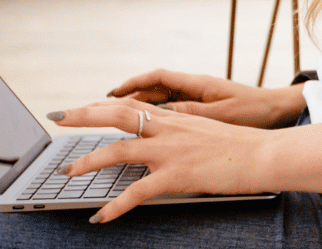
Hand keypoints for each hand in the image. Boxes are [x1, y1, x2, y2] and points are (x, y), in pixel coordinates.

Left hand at [48, 98, 275, 222]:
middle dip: (83, 115)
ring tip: (68, 172)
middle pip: (116, 114)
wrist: (264, 154)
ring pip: (119, 149)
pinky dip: (115, 206)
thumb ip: (177, 133)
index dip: (100, 105)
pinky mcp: (178, 174)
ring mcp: (171, 150)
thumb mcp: (203, 131)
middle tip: (57, 117)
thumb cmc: (239, 147)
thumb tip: (156, 140)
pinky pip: (137, 192)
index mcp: (173, 117)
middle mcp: (168, 128)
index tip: (78, 107)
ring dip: (88, 161)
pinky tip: (100, 217)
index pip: (129, 105)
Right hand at [106, 67, 303, 128]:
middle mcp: (192, 89)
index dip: (131, 84)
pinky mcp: (201, 114)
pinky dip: (152, 121)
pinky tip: (139, 135)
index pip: (156, 78)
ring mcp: (196, 101)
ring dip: (134, 110)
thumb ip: (189, 114)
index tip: (111, 93)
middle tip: (95, 108)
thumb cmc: (254, 110)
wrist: (279, 112)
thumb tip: (156, 117)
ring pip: (157, 104)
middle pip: (150, 91)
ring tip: (107, 121)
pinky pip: (170, 115)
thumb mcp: (221, 114)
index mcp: (197, 84)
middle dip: (123, 98)